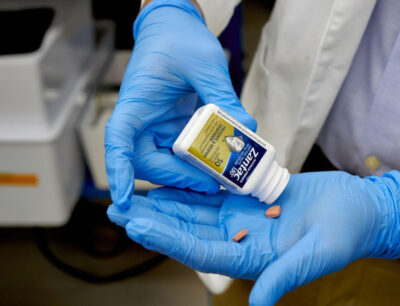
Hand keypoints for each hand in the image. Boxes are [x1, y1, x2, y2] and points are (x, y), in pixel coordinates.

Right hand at [105, 0, 256, 207]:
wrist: (177, 29)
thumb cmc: (180, 40)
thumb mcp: (204, 65)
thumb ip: (223, 97)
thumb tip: (246, 128)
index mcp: (136, 103)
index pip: (119, 140)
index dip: (118, 171)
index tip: (123, 199)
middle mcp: (142, 122)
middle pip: (147, 163)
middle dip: (178, 177)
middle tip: (212, 185)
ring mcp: (159, 130)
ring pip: (167, 165)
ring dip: (192, 176)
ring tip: (223, 180)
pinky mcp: (176, 132)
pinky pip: (184, 157)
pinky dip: (201, 165)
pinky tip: (223, 168)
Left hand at [108, 171, 399, 304]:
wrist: (360, 209)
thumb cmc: (346, 232)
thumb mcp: (320, 253)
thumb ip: (287, 275)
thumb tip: (258, 304)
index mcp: (254, 260)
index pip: (202, 252)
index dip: (169, 239)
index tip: (138, 224)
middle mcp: (242, 241)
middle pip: (190, 232)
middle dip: (155, 221)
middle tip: (118, 208)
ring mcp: (244, 220)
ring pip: (196, 212)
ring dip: (165, 203)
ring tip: (132, 192)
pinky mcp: (249, 199)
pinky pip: (214, 192)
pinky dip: (190, 186)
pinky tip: (169, 177)